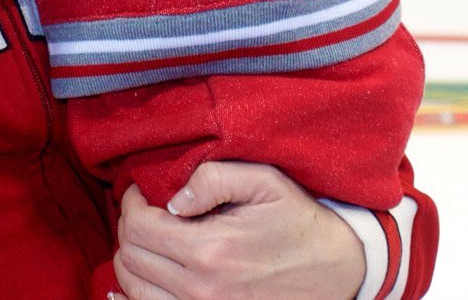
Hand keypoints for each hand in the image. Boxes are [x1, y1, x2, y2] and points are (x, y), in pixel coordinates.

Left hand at [112, 165, 363, 299]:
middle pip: (131, 257)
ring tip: (146, 236)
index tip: (140, 190)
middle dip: (129, 226)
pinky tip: (137, 278)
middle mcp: (202, 288)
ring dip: (131, 258)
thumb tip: (172, 198)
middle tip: (142, 208)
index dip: (131, 202)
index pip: (138, 227)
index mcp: (211, 249)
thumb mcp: (263, 182)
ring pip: (134, 289)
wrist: (338, 269)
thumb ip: (211, 179)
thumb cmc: (298, 220)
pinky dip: (136, 294)